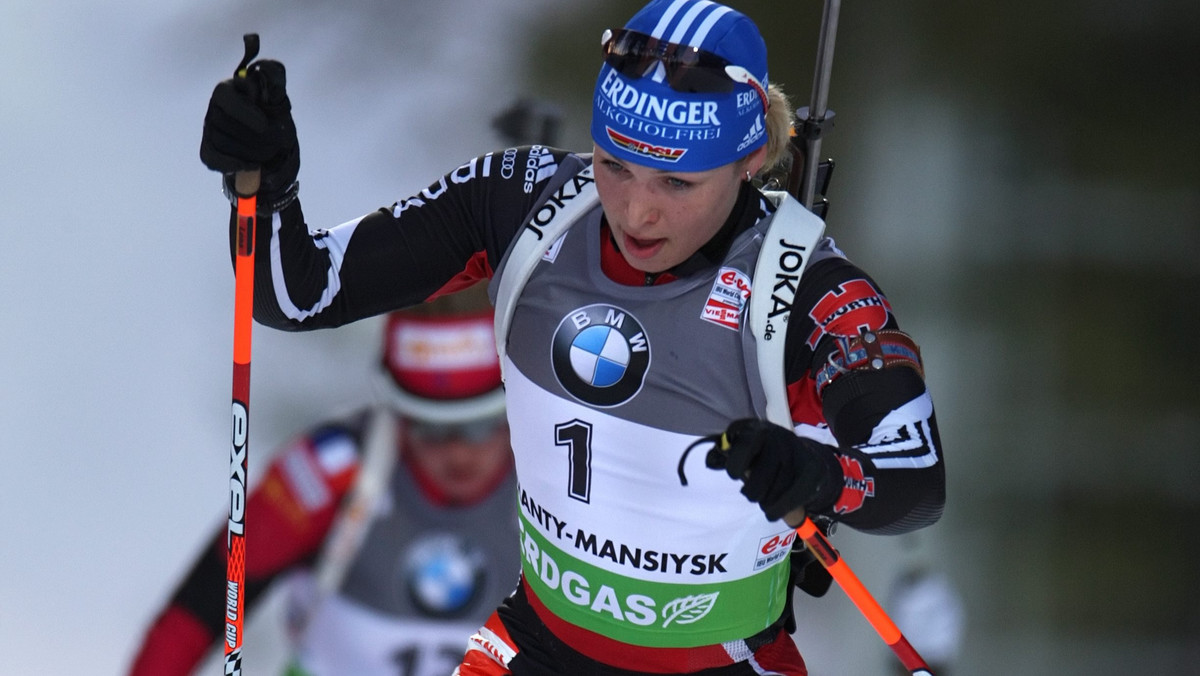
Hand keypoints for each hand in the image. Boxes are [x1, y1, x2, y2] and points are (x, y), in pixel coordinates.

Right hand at [200, 59, 298, 200]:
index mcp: (227, 89)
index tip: (265, 124)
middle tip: (279, 139)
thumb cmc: (272, 112)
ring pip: (224, 142)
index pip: (226, 98)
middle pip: (227, 124)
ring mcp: (209, 129)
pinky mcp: (209, 148)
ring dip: (252, 150)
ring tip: (271, 150)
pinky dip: (232, 164)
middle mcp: (214, 107)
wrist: (271, 139)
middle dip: (257, 136)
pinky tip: (252, 165)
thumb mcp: (277, 95)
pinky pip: (213, 159)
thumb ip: (274, 79)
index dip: (245, 112)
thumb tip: (267, 68)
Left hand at [706, 418, 839, 522]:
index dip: (736, 465)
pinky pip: (791, 497)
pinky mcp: (812, 470)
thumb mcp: (745, 449)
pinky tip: (772, 513)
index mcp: (757, 429)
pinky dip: (778, 510)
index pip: (742, 448)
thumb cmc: (765, 454)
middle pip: (757, 478)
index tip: (735, 474)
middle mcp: (777, 436)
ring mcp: (796, 452)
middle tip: (752, 493)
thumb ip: (725, 454)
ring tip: (765, 499)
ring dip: (765, 502)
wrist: (806, 455)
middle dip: (751, 491)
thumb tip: (710, 461)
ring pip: (773, 491)